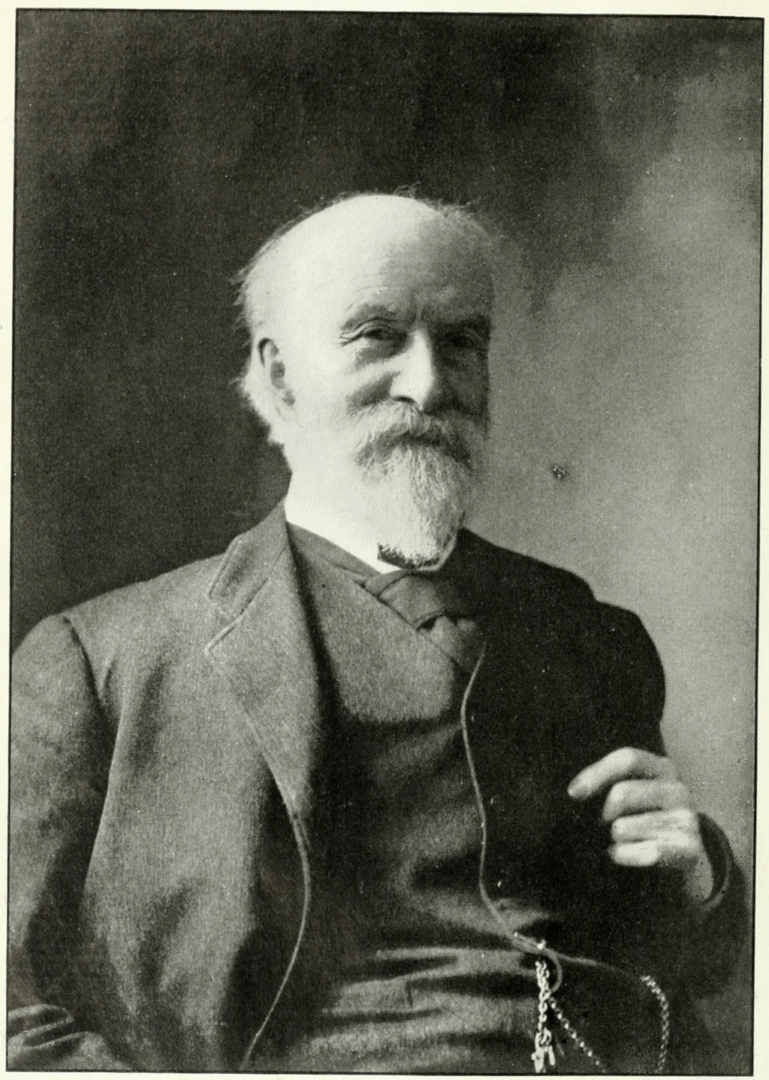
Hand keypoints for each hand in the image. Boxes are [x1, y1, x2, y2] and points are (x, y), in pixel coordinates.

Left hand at [567, 747, 712, 899]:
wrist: (685, 867)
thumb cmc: (645, 826)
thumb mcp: (633, 797)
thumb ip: (611, 785)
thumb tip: (575, 792)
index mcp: (662, 769)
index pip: (627, 759)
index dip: (596, 773)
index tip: (573, 793)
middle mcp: (678, 790)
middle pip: (621, 794)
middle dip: (602, 815)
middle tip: (603, 828)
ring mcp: (687, 819)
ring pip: (623, 827)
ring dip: (613, 840)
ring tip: (621, 844)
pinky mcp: (689, 849)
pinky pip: (641, 852)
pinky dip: (624, 857)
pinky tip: (626, 857)